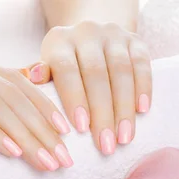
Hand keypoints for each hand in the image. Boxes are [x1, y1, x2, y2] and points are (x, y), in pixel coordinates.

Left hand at [25, 21, 151, 154]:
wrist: (91, 38)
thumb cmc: (64, 66)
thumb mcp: (48, 70)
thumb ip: (42, 79)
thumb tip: (35, 78)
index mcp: (59, 41)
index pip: (66, 69)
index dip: (74, 99)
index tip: (81, 129)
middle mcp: (86, 33)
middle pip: (96, 74)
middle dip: (102, 114)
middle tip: (106, 146)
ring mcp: (113, 34)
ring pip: (121, 71)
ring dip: (124, 108)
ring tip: (124, 138)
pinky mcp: (135, 40)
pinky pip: (142, 64)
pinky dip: (144, 88)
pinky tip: (142, 111)